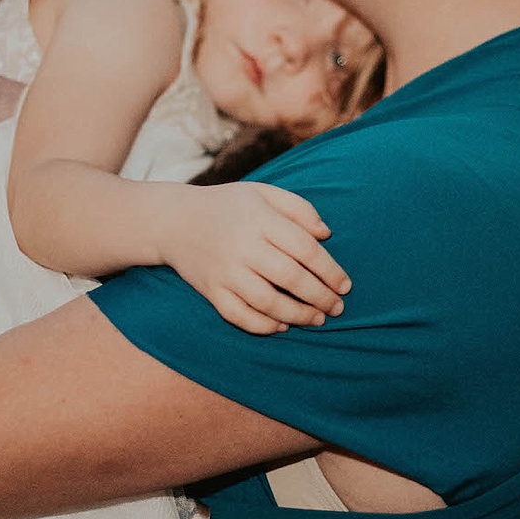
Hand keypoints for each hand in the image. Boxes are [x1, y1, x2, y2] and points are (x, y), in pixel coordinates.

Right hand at [159, 182, 349, 333]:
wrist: (174, 220)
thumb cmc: (228, 206)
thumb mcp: (264, 192)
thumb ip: (299, 208)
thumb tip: (326, 234)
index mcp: (260, 219)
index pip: (305, 248)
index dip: (330, 270)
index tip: (345, 285)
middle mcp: (242, 246)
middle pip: (290, 277)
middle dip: (320, 297)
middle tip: (338, 308)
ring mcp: (224, 271)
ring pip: (268, 302)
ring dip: (298, 315)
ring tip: (317, 319)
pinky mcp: (210, 291)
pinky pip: (240, 316)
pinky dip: (263, 325)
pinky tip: (282, 324)